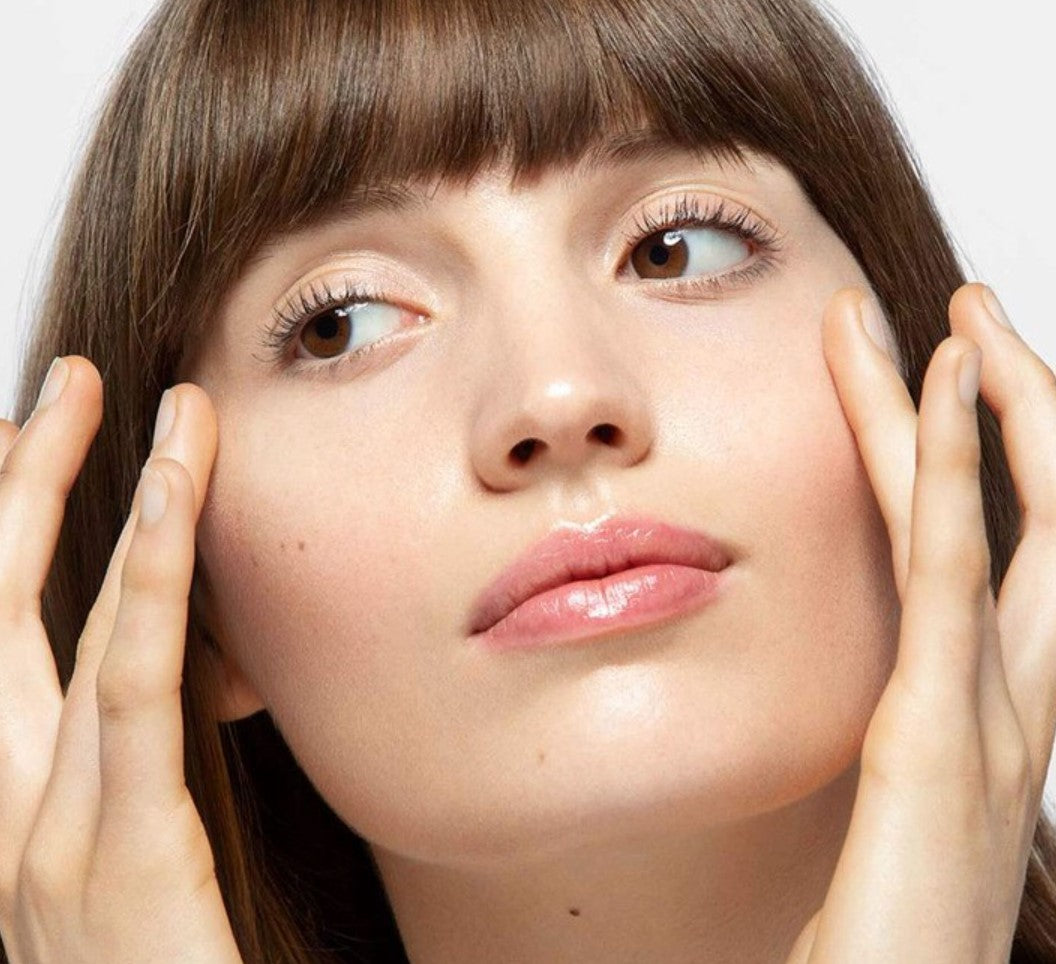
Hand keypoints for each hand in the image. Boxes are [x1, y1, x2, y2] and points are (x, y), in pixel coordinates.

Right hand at [0, 359, 241, 962]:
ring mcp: (44, 842)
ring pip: (64, 629)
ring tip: (145, 408)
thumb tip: (206, 667)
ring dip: (100, 502)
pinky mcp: (121, 861)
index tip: (30, 446)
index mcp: (13, 817)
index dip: (5, 538)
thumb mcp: (145, 866)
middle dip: (22, 487)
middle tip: (66, 386)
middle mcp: (4, 818)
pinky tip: (170, 500)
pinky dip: (146, 584)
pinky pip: (131, 691)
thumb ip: (151, 769)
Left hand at [784, 283, 1054, 962]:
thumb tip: (879, 690)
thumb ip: (900, 739)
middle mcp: (1014, 695)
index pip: (996, 548)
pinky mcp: (940, 732)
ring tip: (958, 313)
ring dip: (980, 406)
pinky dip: (960, 475)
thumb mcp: (896, 812)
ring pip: (1002, 521)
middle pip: (1028, 512)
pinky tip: (947, 395)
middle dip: (1000, 401)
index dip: (973, 452)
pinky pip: (956, 576)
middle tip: (961, 306)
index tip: (929, 372)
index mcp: (992, 707)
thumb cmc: (888, 931)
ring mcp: (992, 711)